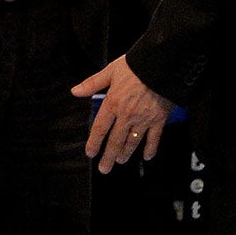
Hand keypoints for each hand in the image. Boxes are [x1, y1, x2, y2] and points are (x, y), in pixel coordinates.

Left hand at [72, 55, 171, 172]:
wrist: (161, 65)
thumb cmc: (134, 66)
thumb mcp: (109, 71)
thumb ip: (92, 83)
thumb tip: (75, 92)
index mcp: (113, 103)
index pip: (100, 128)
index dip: (94, 142)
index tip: (90, 153)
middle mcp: (127, 115)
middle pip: (116, 140)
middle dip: (109, 156)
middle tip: (104, 169)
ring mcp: (144, 119)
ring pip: (133, 141)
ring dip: (126, 153)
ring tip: (120, 161)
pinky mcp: (159, 120)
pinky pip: (155, 138)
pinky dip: (151, 148)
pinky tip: (147, 156)